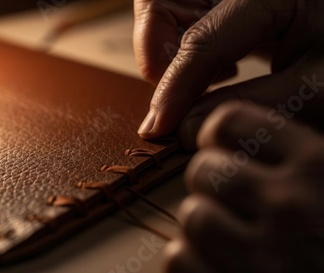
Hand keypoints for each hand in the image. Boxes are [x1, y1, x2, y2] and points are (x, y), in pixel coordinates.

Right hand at [134, 0, 323, 148]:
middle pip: (166, 4)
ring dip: (167, 53)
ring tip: (198, 87)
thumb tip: (185, 127)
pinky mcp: (231, 5)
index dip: (174, 87)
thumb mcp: (320, 87)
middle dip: (157, 53)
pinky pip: (185, 20)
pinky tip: (216, 74)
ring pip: (168, 11)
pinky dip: (186, 53)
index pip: (205, 39)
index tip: (156, 128)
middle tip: (171, 100)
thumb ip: (250, 105)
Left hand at [163, 102, 323, 272]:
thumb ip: (297, 155)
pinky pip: (180, 259)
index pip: (230, 121)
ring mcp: (267, 258)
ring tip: (229, 234)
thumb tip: (221, 128)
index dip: (216, 135)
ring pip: (191, 215)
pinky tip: (217, 263)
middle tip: (229, 199)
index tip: (221, 149)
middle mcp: (294, 207)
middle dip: (210, 182)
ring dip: (202, 224)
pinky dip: (189, 260)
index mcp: (322, 166)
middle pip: (204, 170)